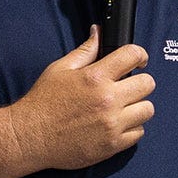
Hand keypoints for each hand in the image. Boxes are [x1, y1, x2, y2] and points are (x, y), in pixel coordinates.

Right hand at [8, 27, 155, 170]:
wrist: (30, 137)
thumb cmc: (43, 102)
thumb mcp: (60, 69)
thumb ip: (85, 50)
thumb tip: (99, 32)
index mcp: (95, 77)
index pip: (133, 55)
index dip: (139, 54)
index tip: (138, 59)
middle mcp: (107, 100)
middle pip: (148, 84)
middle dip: (139, 81)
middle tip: (127, 86)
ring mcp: (112, 124)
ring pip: (147, 109)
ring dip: (137, 106)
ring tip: (123, 107)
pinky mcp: (112, 145)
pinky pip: (139, 133)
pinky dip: (131, 128)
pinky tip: (117, 124)